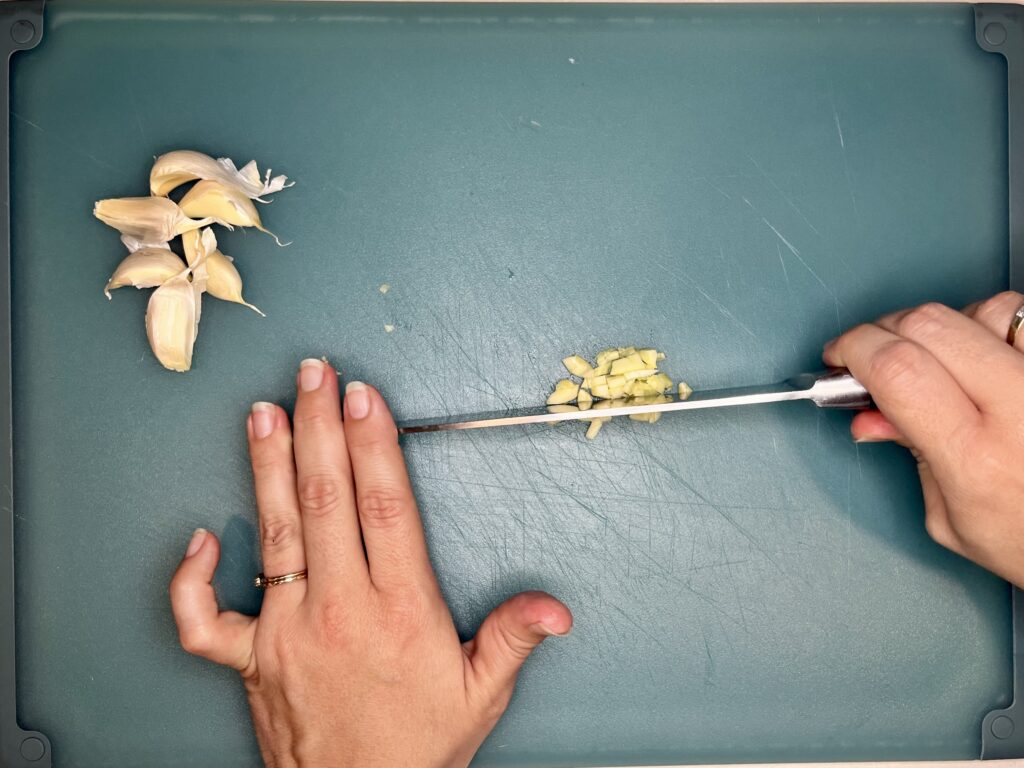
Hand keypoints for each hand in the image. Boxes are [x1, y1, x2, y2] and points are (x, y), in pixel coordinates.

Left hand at [169, 359, 571, 767]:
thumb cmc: (416, 748)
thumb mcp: (479, 694)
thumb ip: (512, 639)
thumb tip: (554, 608)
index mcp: (398, 609)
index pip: (384, 506)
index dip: (372, 444)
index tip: (363, 397)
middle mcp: (338, 608)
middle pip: (326, 498)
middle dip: (318, 426)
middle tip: (313, 375)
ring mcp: (286, 630)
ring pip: (274, 531)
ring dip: (268, 466)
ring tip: (265, 413)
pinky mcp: (249, 659)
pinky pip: (204, 617)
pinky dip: (192, 577)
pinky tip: (201, 537)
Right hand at [824, 291, 1023, 587]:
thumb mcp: (950, 520)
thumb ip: (909, 455)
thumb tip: (868, 413)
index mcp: (975, 458)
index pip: (897, 368)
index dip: (854, 349)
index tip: (840, 357)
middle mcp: (1019, 408)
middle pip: (928, 325)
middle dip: (884, 330)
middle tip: (873, 355)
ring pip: (979, 310)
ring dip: (943, 328)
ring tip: (941, 363)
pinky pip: (1018, 315)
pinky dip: (991, 326)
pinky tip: (985, 356)